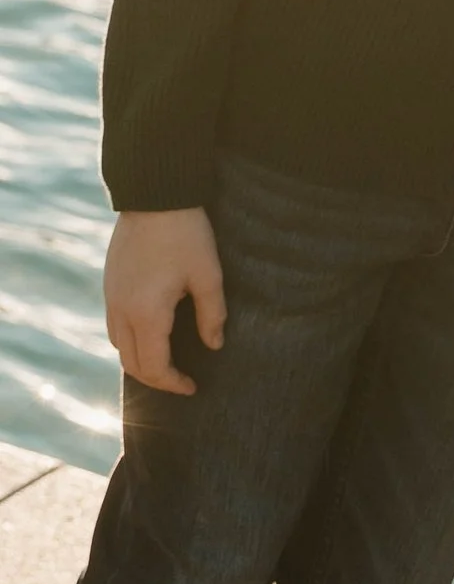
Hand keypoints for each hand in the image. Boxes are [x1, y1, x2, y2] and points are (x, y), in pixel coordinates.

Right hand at [104, 209, 226, 394]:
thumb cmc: (186, 234)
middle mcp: (121, 311)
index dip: (173, 383)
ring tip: (167, 360)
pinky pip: (114, 325)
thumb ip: (212, 315)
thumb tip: (214, 346)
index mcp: (146, 313)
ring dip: (140, 360)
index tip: (193, 388)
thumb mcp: (208, 274)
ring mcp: (110, 297)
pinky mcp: (109, 284)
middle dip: (156, 379)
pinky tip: (152, 333)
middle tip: (181, 381)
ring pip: (118, 346)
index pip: (154, 367)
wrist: (154, 196)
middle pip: (131, 363)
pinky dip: (131, 340)